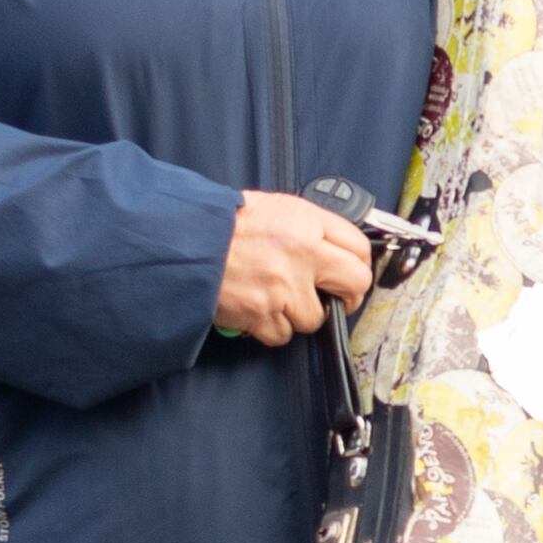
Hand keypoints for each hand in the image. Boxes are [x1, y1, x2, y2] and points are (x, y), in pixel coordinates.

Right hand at [217, 189, 372, 345]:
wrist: (183, 240)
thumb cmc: (224, 222)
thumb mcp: (275, 208)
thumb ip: (310, 227)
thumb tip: (335, 248)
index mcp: (307, 223)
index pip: (359, 247)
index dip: (358, 264)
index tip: (350, 274)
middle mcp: (302, 254)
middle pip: (355, 284)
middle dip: (348, 295)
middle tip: (334, 298)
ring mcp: (283, 287)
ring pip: (316, 317)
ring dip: (299, 314)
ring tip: (278, 299)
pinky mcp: (261, 313)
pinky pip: (283, 334)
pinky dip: (272, 328)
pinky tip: (259, 310)